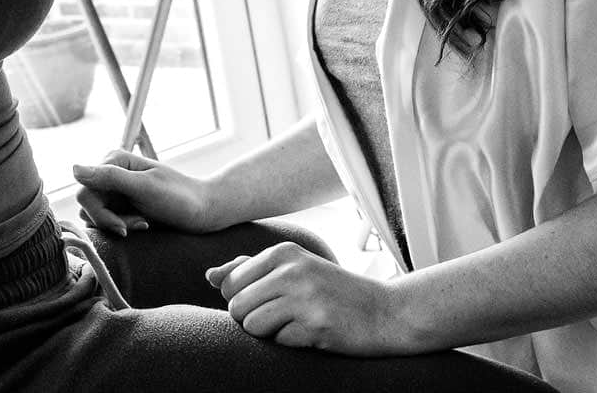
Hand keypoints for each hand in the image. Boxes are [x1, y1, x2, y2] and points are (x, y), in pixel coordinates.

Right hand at [73, 149, 215, 236]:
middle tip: (137, 226)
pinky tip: (143, 225)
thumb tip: (73, 169)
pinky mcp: (121, 205)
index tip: (123, 226)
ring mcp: (115, 190)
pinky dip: (123, 227)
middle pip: (87, 205)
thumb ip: (109, 177)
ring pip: (94, 216)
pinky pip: (107, 221)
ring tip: (142, 223)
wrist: (202, 211)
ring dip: (117, 225)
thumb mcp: (143, 187)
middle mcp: (110, 173)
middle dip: (110, 221)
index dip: (99, 213)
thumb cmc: (177, 197)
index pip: (84, 191)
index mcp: (114, 161)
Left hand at [208, 243, 415, 355]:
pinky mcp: (317, 325)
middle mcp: (292, 270)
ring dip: (270, 334)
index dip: (243, 301)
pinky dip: (291, 344)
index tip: (270, 302)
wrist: (387, 312)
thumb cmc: (335, 291)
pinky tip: (313, 334)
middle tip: (283, 318)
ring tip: (296, 325)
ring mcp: (305, 297)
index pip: (229, 284)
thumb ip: (250, 269)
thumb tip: (209, 276)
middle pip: (236, 307)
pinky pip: (279, 343)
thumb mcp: (295, 268)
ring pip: (252, 327)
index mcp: (283, 252)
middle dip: (252, 320)